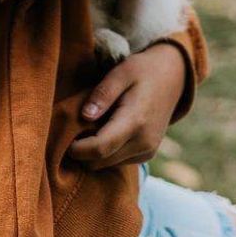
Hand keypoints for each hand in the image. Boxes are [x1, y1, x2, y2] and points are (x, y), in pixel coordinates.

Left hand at [66, 41, 185, 170]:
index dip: (78, 149)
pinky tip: (104, 131)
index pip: (100, 148)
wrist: (172, 78)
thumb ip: (103, 94)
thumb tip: (84, 116)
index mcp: (136, 121)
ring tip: (88, 128)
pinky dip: (106, 153)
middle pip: (101, 161)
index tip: (63, 140)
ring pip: (108, 165)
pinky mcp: (147, 154)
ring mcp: (147, 151)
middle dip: (82, 152)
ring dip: (94, 153)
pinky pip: (118, 162)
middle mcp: (143, 142)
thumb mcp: (121, 72)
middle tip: (71, 132)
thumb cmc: (143, 71)